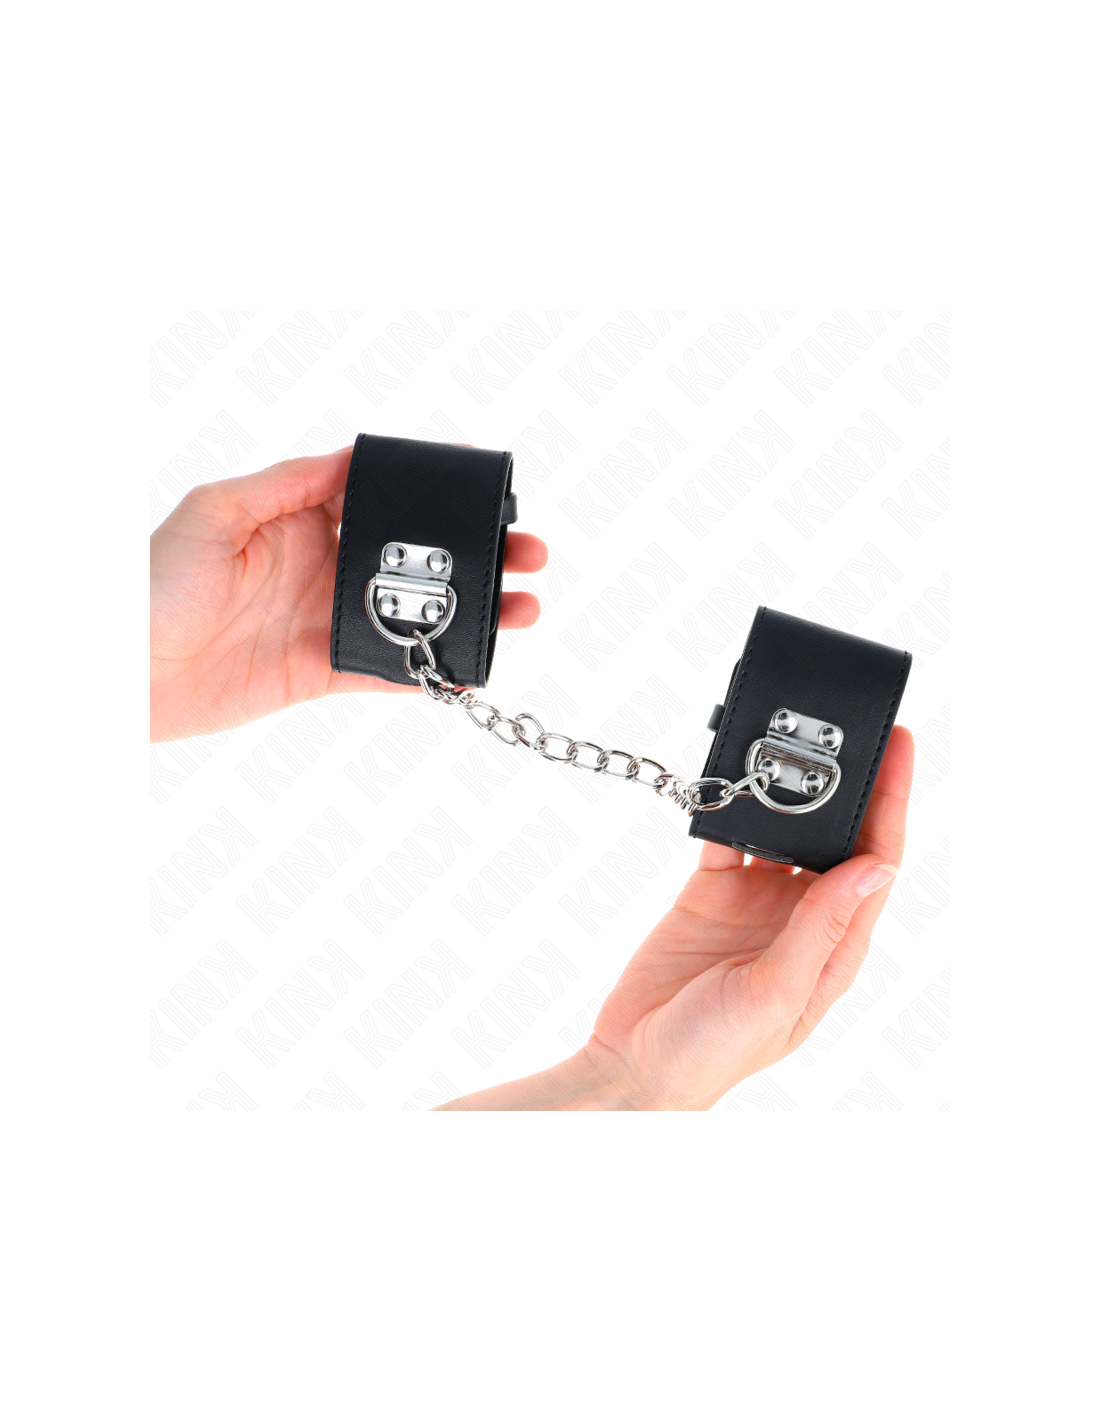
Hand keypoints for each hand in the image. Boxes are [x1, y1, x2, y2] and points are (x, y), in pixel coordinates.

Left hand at [150, 447, 546, 740]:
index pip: (381, 498)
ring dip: (472, 611)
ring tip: (522, 608)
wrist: (122, 672)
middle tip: (526, 552)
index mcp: (299, 520)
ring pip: (417, 614)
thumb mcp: (216, 511)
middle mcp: (322, 567)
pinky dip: (433, 673)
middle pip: (416, 557)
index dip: (434, 494)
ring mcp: (328, 621)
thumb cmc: (153, 582)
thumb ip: (290, 485)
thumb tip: (351, 458)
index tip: (482, 484)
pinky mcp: (324, 673)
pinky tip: (475, 667)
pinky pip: (390, 672)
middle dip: (475, 553)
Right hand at [438, 726, 913, 1109]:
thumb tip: (876, 868)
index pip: (877, 860)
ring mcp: (757, 899)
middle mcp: (802, 915)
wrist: (635, 1064)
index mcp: (834, 945)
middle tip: (855, 722)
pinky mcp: (711, 889)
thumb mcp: (775, 992)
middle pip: (838, 833)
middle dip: (851, 779)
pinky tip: (730, 770)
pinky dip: (729, 800)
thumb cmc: (713, 1053)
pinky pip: (727, 831)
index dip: (893, 801)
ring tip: (789, 736)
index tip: (898, 746)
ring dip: (789, 785)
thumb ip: (821, 928)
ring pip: (784, 825)